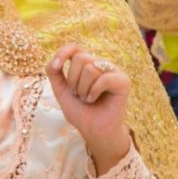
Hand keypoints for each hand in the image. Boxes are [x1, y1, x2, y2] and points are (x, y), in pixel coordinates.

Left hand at [47, 44, 131, 173]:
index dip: (63, 53)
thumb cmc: (80, 111)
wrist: (93, 131)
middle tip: (78, 94)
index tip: (56, 67)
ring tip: (87, 99)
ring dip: (83, 88)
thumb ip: (54, 72)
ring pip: (91, 68)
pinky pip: (104, 78)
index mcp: (87, 64)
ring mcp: (113, 71)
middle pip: (81, 57)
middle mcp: (101, 64)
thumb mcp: (61, 90)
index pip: (75, 47)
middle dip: (73, 80)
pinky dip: (94, 91)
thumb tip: (55, 60)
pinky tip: (94, 99)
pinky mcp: (123, 81)